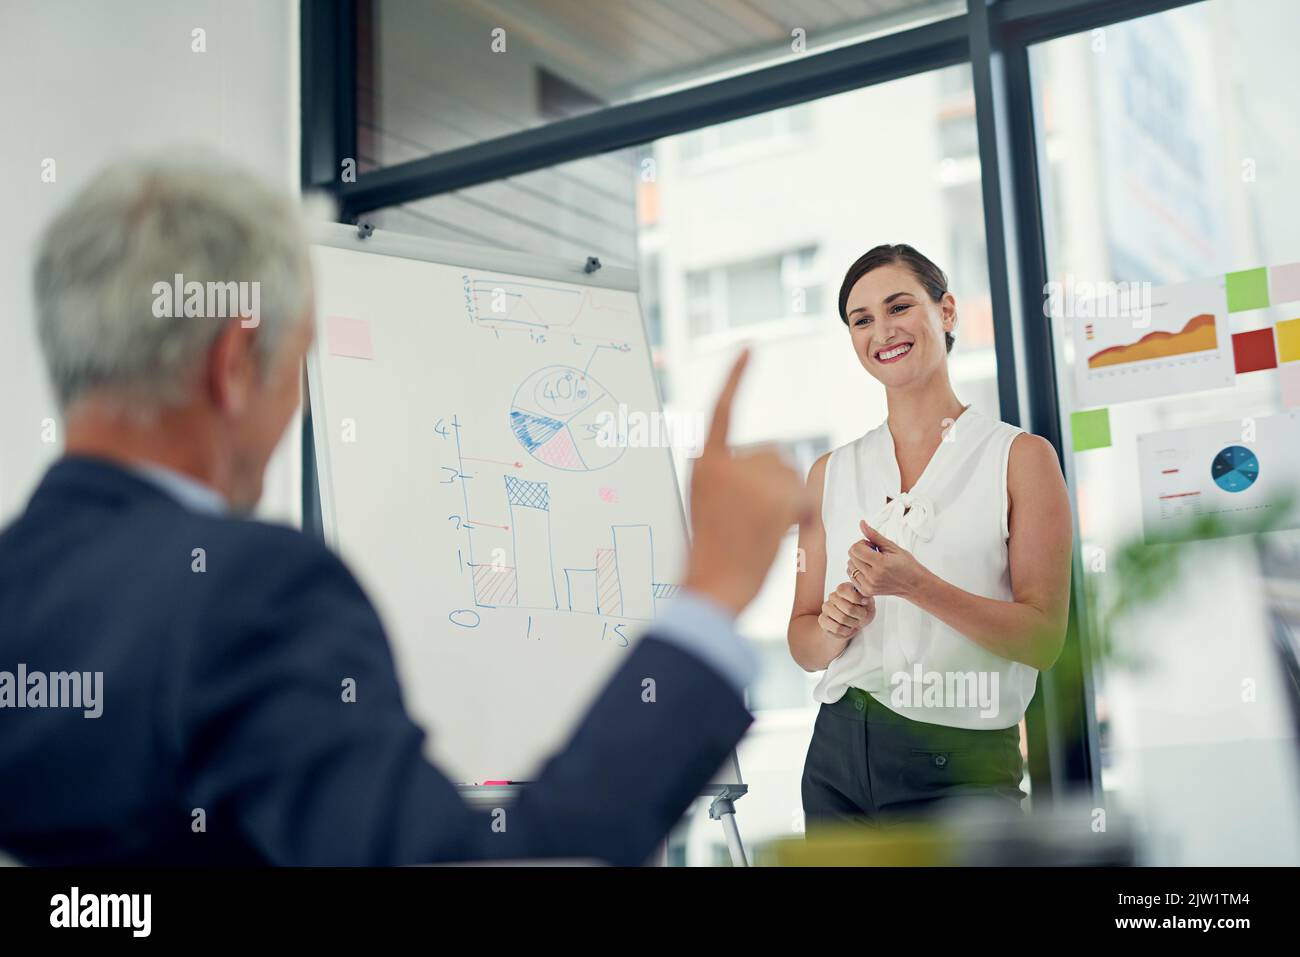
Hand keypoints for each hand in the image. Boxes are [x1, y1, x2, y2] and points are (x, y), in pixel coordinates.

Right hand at [683, 349, 812, 615]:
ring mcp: (751, 479)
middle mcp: (725, 462)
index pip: (722, 407)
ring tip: (762, 532)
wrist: (713, 586)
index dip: (737, 377)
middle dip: (775, 483)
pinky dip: (802, 516)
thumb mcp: (708, 503)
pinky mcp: (776, 497)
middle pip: (772, 453)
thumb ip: (731, 476)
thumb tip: (772, 462)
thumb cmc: (712, 553)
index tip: (750, 347)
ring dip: (788, 502)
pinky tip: (781, 533)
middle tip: (755, 522)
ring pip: (791, 475)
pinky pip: (805, 497)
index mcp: (704, 461)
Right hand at [818, 581, 875, 639]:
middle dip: (859, 616)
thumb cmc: (861, 611)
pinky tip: (847, 628)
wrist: (854, 625)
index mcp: (843, 588)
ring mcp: (826, 608)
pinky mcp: (822, 620)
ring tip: (854, 622)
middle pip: (849, 609)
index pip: (845, 591)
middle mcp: (832, 596)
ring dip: (853, 624)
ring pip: (842, 619)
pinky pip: (837, 628)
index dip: (858, 599)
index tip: (864, 604)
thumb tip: (865, 600)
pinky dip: (846, 631)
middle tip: (861, 617)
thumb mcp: (869, 604)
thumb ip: (867, 599)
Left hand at [845, 519, 925, 598]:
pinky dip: (857, 571)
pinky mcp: (867, 592)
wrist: (914, 584)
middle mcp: (873, 577)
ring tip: (872, 562)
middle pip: (851, 557)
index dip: (862, 543)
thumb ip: (874, 536)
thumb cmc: (907, 565)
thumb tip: (862, 523)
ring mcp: (869, 586)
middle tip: (873, 553)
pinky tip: (869, 570)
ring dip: (857, 561)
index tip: (872, 546)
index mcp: (881, 564)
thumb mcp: (892, 547)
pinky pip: (851, 577)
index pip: (856, 549)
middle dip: (860, 551)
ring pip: (849, 567)